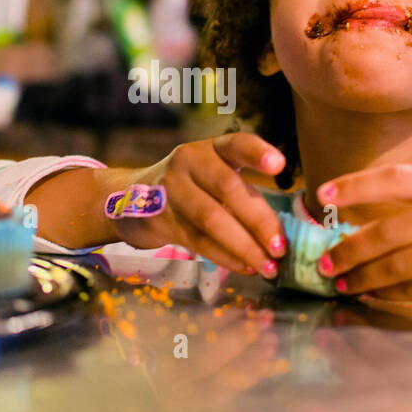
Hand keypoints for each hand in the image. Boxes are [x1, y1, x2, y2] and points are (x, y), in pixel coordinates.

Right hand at [110, 133, 287, 277]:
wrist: (130, 198)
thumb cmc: (189, 188)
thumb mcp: (210, 174)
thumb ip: (240, 192)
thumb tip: (279, 232)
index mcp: (210, 149)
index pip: (236, 144)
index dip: (257, 153)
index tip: (279, 165)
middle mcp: (189, 162)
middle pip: (228, 188)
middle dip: (259, 221)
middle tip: (281, 247)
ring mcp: (171, 189)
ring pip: (212, 219)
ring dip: (244, 246)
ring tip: (267, 266)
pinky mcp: (161, 218)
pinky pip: (198, 240)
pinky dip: (225, 256)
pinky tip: (244, 267)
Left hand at [314, 163, 411, 316]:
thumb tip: (364, 219)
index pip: (393, 179)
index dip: (354, 186)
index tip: (323, 194)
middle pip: (385, 230)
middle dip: (348, 249)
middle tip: (324, 262)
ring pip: (395, 265)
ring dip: (361, 277)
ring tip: (340, 283)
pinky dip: (386, 294)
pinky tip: (370, 296)